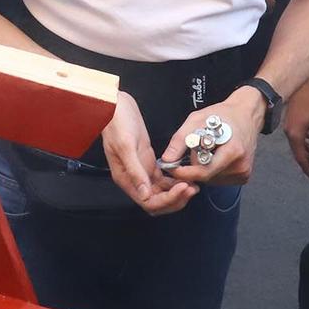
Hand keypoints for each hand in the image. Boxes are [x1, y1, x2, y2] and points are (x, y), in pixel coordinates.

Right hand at [102, 90, 195, 214]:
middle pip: (157, 200)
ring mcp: (142, 170)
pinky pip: (163, 178)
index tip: (182, 188)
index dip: (167, 200)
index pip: (149, 202)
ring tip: (193, 184)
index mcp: (126, 178)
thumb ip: (135, 171)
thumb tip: (144, 194)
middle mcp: (134, 178)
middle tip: (191, 189)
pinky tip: (184, 175)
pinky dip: (174, 180)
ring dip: (177, 191)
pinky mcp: (148, 161)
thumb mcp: (125, 146)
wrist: (116, 106)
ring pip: (162, 191)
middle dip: (175, 199)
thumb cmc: (116, 123)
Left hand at [159, 87, 264, 187]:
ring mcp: (243, 173)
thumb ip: (180, 140)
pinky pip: (219, 179)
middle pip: (206, 176)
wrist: (247, 115)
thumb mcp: (197, 120)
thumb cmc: (223, 115)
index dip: (185, 172)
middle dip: (194, 166)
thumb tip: (167, 159)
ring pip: (211, 179)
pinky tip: (216, 156)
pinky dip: (213, 170)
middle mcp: (240, 165)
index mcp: (233, 151)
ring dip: (203, 168)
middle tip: (193, 150)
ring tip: (208, 150)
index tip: (173, 169)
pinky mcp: (244, 176)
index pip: (204, 171)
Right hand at [285, 76, 308, 176]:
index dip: (305, 166)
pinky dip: (304, 140)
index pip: (300, 156)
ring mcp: (289, 126)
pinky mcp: (291, 120)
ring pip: (298, 142)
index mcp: (295, 135)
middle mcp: (289, 132)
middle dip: (308, 158)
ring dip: (307, 149)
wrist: (304, 85)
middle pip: (298, 150)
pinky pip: (297, 135)